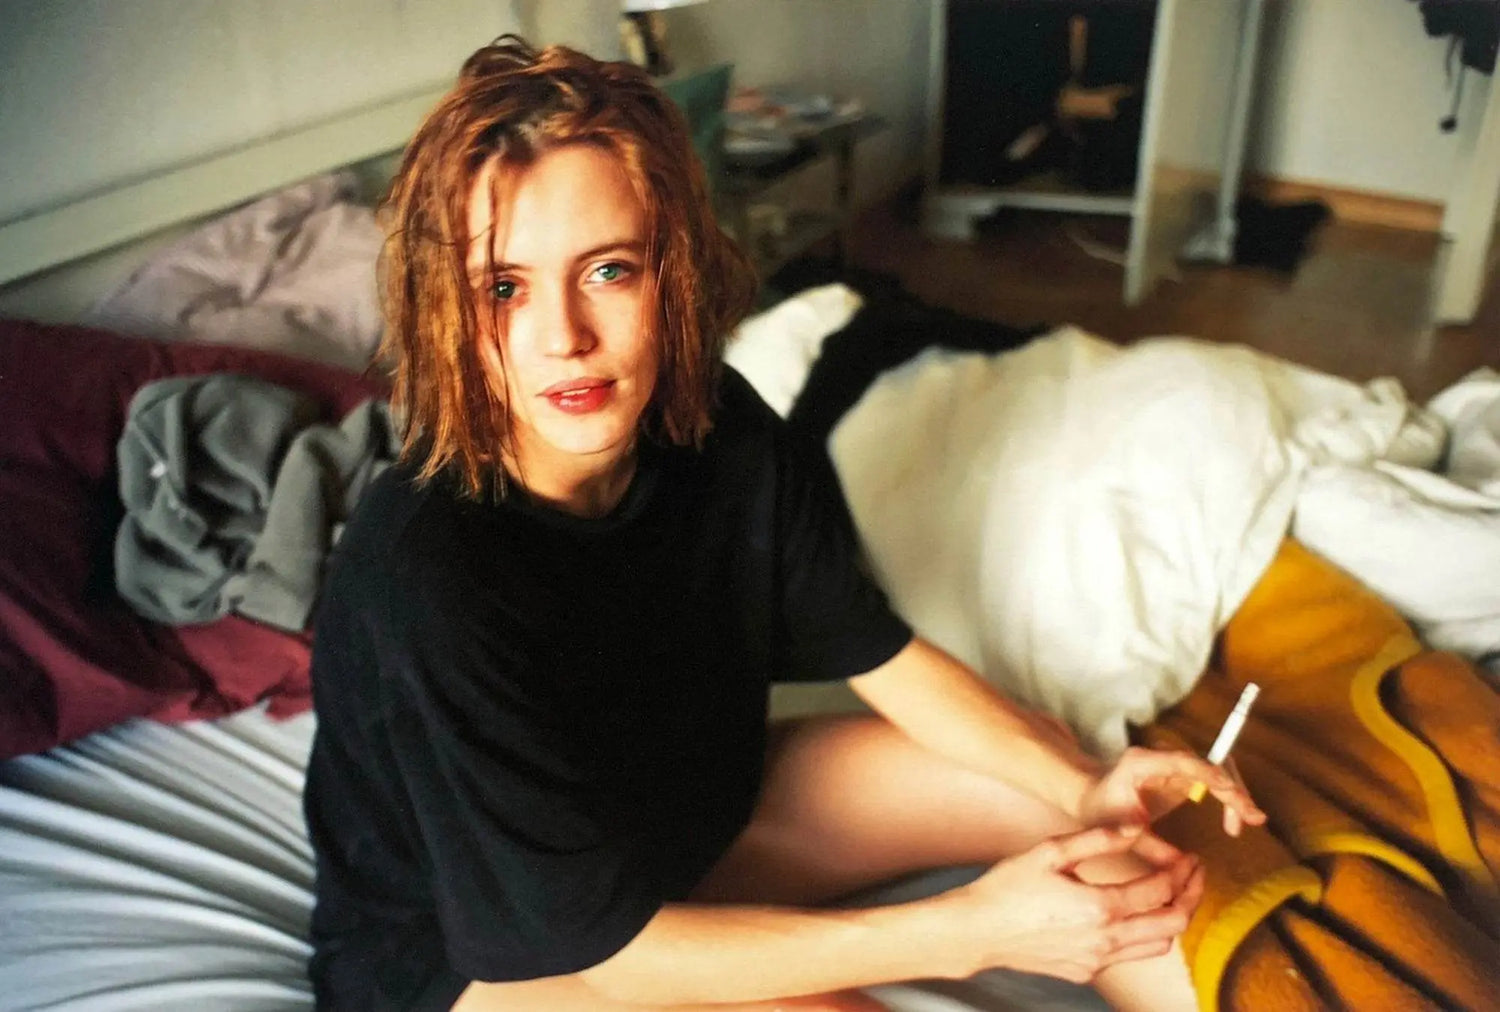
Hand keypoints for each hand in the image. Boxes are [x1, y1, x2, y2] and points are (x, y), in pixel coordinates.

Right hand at [951, 825, 1201, 983]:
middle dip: (1191, 897)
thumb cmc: (1008, 888)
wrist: (977, 932)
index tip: (1189, 857)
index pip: (1160, 891)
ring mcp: (1097, 961)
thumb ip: (1096, 839)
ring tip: (1172, 894)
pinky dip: (1143, 935)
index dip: (1182, 872)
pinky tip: (1133, 914)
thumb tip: (1135, 828)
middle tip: (1194, 875)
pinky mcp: (1087, 972)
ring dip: (1171, 919)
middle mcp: (1106, 940)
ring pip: (1157, 946)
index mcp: (1099, 906)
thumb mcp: (1049, 851)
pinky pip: (1130, 956)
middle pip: (1172, 924)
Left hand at [1079, 747, 1266, 836]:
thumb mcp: (1117, 831)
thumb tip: (1179, 866)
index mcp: (1142, 763)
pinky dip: (1226, 796)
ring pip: (1216, 769)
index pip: (1186, 762)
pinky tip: (1233, 821)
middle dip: (1233, 789)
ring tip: (1242, 825)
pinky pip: (1211, 778)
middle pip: (1210, 763)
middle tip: (1251, 820)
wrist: (1087, 793)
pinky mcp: (1181, 773)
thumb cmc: (1098, 810)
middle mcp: (1161, 756)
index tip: (1234, 798)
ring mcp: (1173, 762)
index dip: (1214, 778)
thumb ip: (1147, 846)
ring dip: (1233, 795)